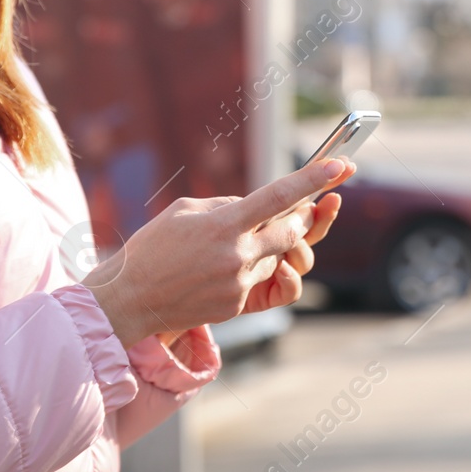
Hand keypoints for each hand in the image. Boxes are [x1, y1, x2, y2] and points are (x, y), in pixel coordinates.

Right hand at [84, 157, 354, 345]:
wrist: (131, 300)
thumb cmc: (153, 248)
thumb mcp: (185, 211)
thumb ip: (226, 206)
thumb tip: (254, 207)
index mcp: (225, 225)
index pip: (279, 196)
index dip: (313, 179)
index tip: (339, 165)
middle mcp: (238, 255)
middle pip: (292, 231)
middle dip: (299, 219)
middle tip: (298, 210)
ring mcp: (240, 283)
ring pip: (276, 257)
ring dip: (267, 247)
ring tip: (233, 245)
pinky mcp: (237, 306)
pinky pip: (257, 280)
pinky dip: (246, 270)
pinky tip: (214, 270)